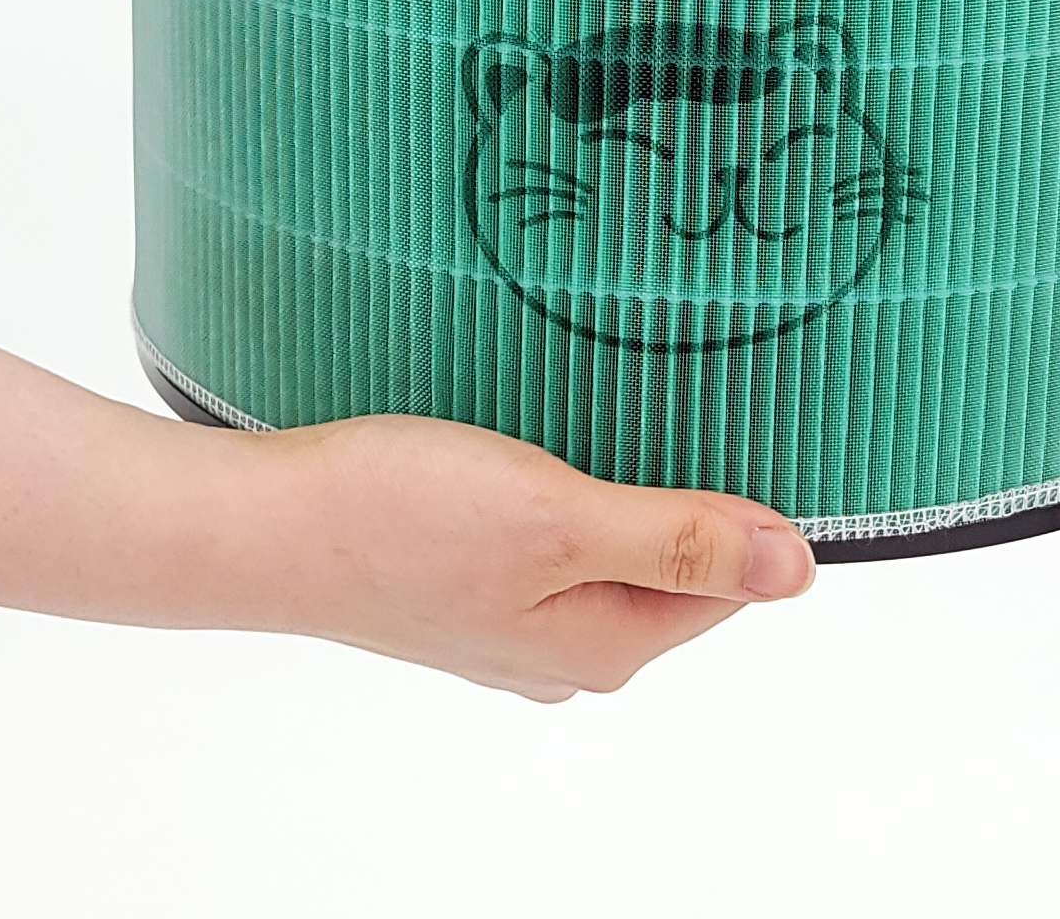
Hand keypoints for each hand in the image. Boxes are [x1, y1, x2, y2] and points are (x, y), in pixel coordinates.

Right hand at [237, 414, 817, 700]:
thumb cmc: (398, 518)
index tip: (745, 428)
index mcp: (602, 646)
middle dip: (687, 498)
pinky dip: (564, 494)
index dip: (747, 508)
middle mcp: (562, 651)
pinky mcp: (464, 583)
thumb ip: (677, 541)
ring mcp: (508, 623)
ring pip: (607, 552)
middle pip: (670, 570)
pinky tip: (543, 445)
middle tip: (686, 408)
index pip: (726, 585)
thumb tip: (796, 569)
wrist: (263, 520)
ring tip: (617, 416)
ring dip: (623, 489)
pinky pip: (549, 543)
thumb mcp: (561, 520)